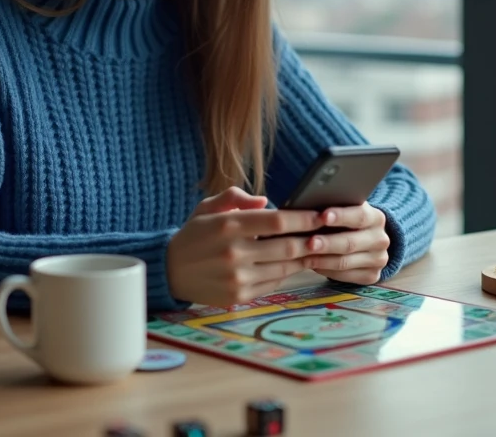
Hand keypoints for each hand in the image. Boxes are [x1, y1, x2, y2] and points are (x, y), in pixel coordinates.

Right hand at [166, 187, 323, 306]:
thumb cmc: (194, 235)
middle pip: (287, 247)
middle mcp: (234, 252)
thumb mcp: (207, 207)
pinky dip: (285, 273)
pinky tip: (291, 264)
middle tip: (326, 234)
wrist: (169, 271)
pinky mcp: (238, 297)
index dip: (304, 218)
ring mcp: (237, 278)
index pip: (277, 221)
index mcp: (228, 225)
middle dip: (311, 240)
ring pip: (284, 268)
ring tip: (315, 248)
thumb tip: (266, 201)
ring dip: (303, 258)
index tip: (321, 215)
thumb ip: (235, 198)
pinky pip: (272, 283)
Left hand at [302, 203, 390, 284]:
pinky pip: (345, 276)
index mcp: (376, 218)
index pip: (360, 216)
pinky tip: (313, 265)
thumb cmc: (346, 221)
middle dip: (327, 243)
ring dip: (321, 260)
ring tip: (304, 256)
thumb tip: (310, 204)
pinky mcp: (371, 276)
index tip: (322, 216)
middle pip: (350, 243)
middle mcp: (381, 240)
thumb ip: (335, 206)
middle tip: (309, 243)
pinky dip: (326, 270)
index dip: (340, 216)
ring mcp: (378, 260)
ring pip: (345, 262)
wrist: (365, 241)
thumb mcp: (346, 209)